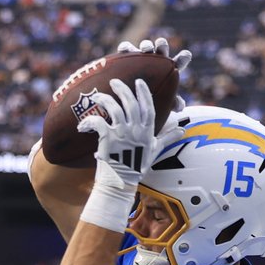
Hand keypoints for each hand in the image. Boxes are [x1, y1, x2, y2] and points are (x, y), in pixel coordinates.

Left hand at [77, 78, 184, 231]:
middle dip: (123, 90)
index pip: (148, 108)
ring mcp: (122, 134)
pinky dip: (88, 121)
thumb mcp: (155, 150)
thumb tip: (182, 131)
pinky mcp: (108, 139)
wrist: (120, 183)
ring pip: (114, 108)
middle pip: (130, 104)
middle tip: (114, 82)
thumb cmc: (137, 166)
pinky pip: (97, 122)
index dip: (144, 93)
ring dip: (105, 100)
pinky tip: (82, 126)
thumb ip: (167, 138)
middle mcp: (136, 131)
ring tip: (97, 97)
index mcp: (147, 132)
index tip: (139, 81)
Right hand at [116, 37, 191, 109]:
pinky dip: (126, 47)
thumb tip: (180, 106)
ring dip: (146, 45)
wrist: (128, 99)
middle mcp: (156, 60)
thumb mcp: (161, 103)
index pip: (178, 62)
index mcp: (168, 70)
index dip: (183, 58)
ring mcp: (141, 56)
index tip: (186, 55)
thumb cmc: (149, 100)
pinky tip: (124, 50)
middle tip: (160, 46)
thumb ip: (171, 103)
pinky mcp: (127, 56)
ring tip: (145, 49)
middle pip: (161, 48)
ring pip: (145, 46)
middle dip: (162, 45)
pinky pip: (126, 49)